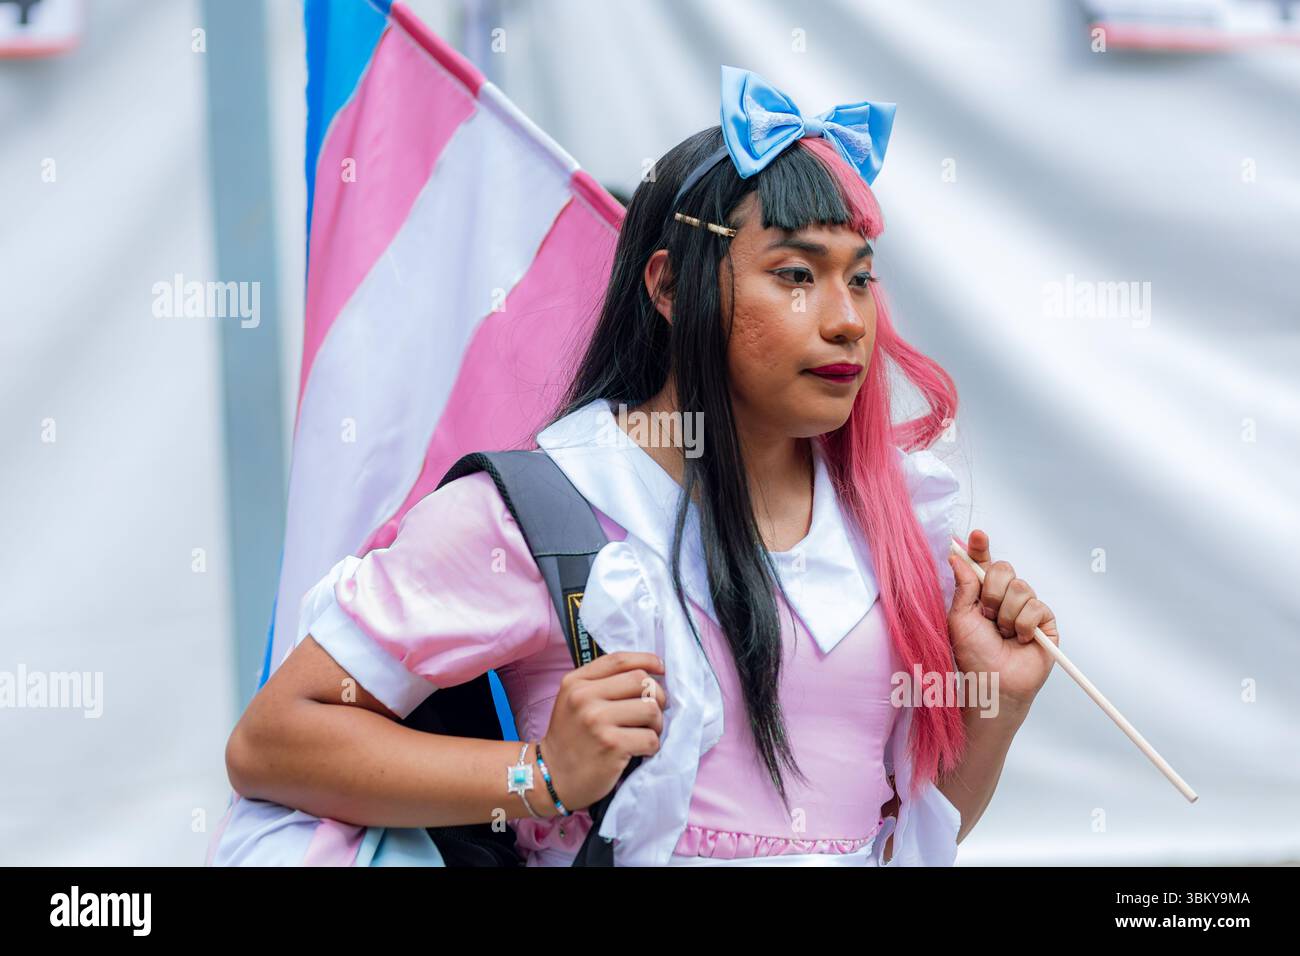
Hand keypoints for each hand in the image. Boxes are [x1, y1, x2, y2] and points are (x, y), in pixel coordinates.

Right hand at [537, 651, 667, 813]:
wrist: (552, 777)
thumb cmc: (571, 738)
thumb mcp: (575, 701)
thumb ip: (603, 683)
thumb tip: (650, 674)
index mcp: (576, 682)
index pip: (620, 660)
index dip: (647, 661)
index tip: (661, 669)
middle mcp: (584, 697)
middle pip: (641, 681)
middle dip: (657, 696)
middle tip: (652, 714)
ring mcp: (597, 721)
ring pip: (651, 709)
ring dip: (657, 724)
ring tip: (646, 733)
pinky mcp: (612, 745)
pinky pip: (650, 738)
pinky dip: (652, 746)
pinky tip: (640, 751)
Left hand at [947, 529, 1059, 711]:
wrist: (993, 683)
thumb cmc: (973, 655)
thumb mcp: (959, 618)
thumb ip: (963, 586)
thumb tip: (956, 556)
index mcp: (981, 594)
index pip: (982, 563)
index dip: (980, 547)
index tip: (977, 535)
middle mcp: (1004, 597)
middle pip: (1004, 568)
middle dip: (992, 592)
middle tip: (987, 616)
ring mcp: (1025, 608)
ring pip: (1022, 587)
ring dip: (1006, 614)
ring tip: (1002, 634)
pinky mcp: (1045, 622)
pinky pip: (1036, 607)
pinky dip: (1023, 625)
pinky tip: (1019, 640)